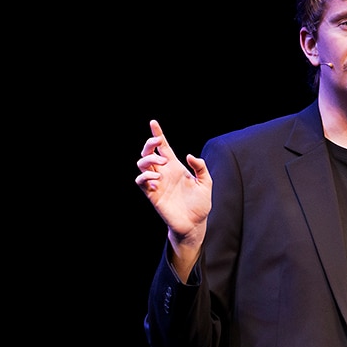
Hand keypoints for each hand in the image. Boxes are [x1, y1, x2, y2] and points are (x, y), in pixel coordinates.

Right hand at [136, 120, 210, 243]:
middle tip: (158, 143)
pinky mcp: (152, 195)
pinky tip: (156, 179)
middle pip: (149, 153)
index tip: (153, 122)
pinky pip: (141, 181)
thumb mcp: (206, 182)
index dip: (158, 134)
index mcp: (175, 167)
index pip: (163, 148)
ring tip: (161, 163)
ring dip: (148, 159)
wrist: (195, 224)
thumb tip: (189, 156)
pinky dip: (145, 177)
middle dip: (149, 144)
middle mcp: (164, 173)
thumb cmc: (200, 204)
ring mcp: (157, 183)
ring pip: (142, 164)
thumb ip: (200, 167)